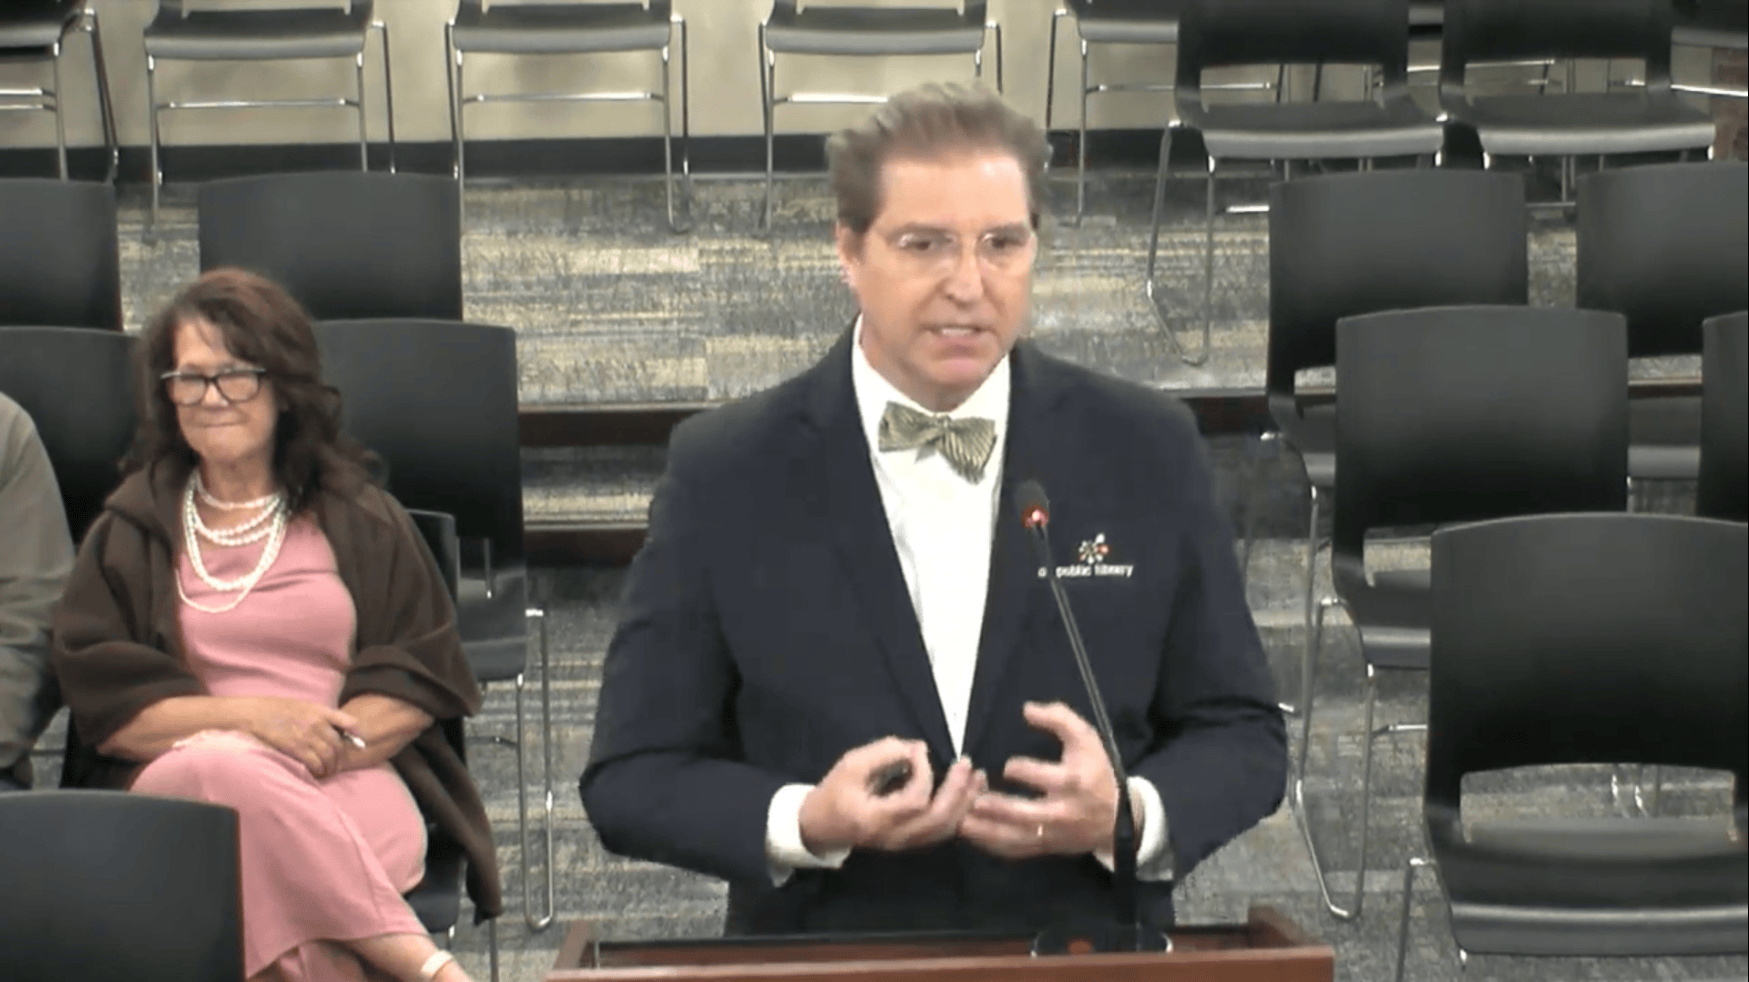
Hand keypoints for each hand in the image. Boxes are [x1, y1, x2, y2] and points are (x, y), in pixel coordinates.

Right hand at [232, 696, 362, 780]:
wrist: (254, 713)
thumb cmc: (277, 709)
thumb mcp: (303, 705)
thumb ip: (320, 716)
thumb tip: (335, 729)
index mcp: (321, 711)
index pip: (349, 722)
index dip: (356, 735)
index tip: (358, 744)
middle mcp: (317, 723)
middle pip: (339, 745)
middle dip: (340, 759)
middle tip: (336, 766)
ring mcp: (307, 736)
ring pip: (329, 756)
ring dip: (330, 768)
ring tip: (327, 772)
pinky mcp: (296, 748)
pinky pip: (315, 763)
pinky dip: (318, 771)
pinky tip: (316, 774)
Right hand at [799, 737, 986, 854]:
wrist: (822, 825)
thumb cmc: (835, 792)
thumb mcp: (851, 765)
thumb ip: (885, 753)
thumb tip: (919, 749)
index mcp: (875, 820)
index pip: (914, 801)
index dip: (924, 774)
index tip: (919, 752)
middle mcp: (895, 838)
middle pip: (938, 821)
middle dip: (958, 792)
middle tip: (967, 764)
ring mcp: (905, 845)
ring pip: (945, 830)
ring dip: (965, 804)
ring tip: (977, 778)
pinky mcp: (911, 843)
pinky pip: (941, 832)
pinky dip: (958, 813)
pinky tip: (967, 794)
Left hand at [959, 701, 1124, 859]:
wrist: (1116, 818)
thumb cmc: (1095, 772)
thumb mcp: (1086, 738)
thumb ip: (1059, 718)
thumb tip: (1027, 709)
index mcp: (1073, 782)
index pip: (1043, 777)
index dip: (1020, 770)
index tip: (1007, 766)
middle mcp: (1062, 812)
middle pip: (1025, 815)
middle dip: (997, 807)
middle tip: (973, 798)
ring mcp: (1051, 834)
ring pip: (1015, 837)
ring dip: (985, 830)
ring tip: (961, 820)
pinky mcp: (1044, 847)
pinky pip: (1014, 851)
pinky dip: (991, 845)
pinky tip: (972, 833)